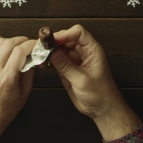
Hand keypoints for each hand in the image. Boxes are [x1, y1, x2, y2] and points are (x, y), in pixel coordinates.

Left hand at [0, 36, 35, 142]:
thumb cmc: (6, 108)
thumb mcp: (25, 93)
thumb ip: (29, 72)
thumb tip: (34, 56)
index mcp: (7, 78)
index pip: (20, 51)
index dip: (31, 44)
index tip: (37, 45)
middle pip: (9, 43)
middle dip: (23, 40)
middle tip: (29, 44)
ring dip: (11, 40)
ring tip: (17, 46)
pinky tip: (1, 43)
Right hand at [50, 25, 141, 140]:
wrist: (102, 109)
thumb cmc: (100, 94)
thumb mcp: (82, 80)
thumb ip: (66, 66)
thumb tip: (52, 52)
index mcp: (92, 50)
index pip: (78, 33)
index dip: (65, 34)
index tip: (53, 41)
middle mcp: (83, 52)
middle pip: (66, 39)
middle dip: (53, 43)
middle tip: (41, 49)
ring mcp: (74, 60)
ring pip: (59, 49)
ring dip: (49, 52)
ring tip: (40, 58)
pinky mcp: (67, 69)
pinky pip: (56, 60)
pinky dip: (49, 61)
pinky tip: (43, 65)